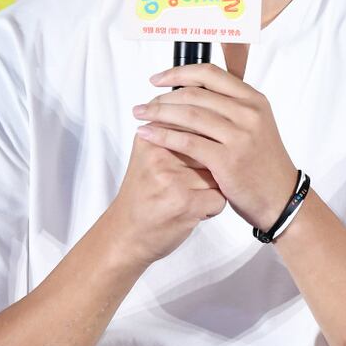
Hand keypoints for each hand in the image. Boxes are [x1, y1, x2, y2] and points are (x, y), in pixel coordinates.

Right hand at [109, 125, 225, 267]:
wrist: (125, 234)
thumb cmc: (143, 194)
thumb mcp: (149, 154)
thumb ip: (173, 131)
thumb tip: (208, 110)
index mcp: (151, 138)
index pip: (195, 121)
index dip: (204, 141)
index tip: (193, 158)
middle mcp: (160, 155)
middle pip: (211, 146)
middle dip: (211, 163)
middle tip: (189, 180)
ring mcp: (172, 179)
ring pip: (219, 172)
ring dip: (213, 186)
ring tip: (190, 194)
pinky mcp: (185, 203)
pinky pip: (220, 198)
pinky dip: (212, 207)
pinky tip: (193, 209)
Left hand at [133, 63, 298, 231]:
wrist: (281, 198)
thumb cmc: (262, 162)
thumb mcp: (255, 124)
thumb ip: (231, 106)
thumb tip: (193, 91)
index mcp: (253, 99)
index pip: (210, 74)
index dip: (179, 72)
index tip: (157, 80)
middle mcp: (249, 112)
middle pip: (195, 94)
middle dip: (163, 96)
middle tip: (143, 104)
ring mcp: (240, 135)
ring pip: (189, 115)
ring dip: (158, 113)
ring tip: (140, 116)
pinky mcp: (228, 159)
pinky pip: (188, 142)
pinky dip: (163, 136)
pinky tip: (148, 135)